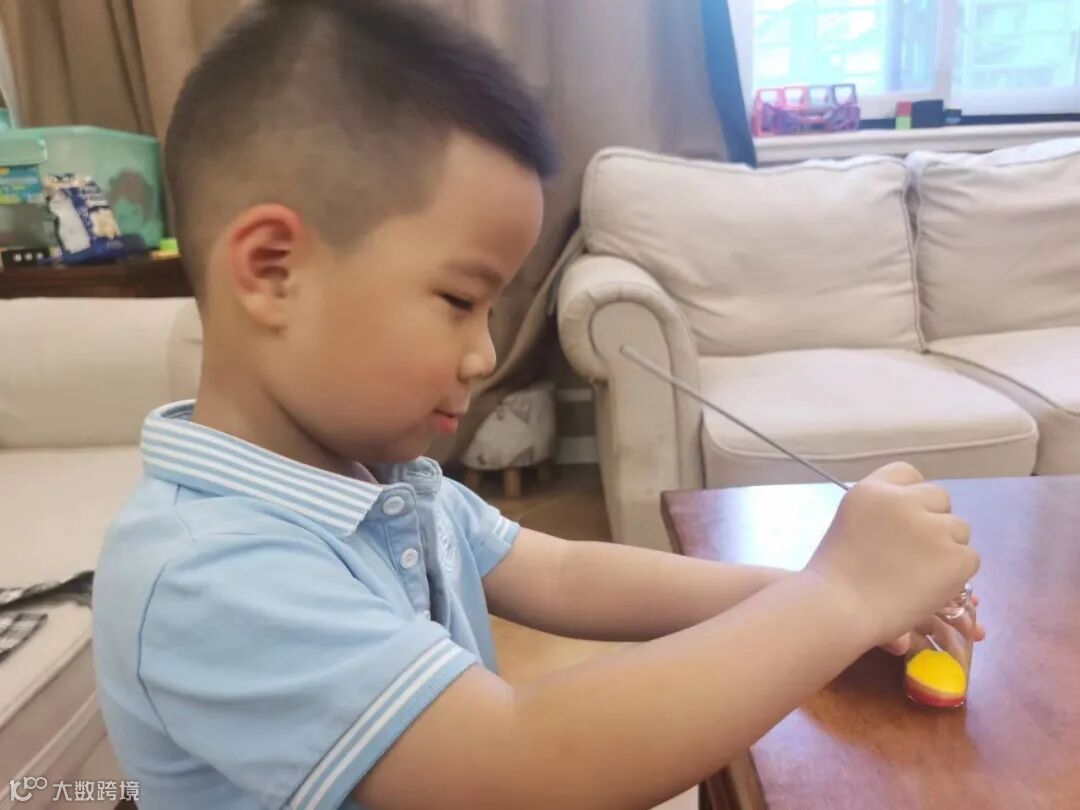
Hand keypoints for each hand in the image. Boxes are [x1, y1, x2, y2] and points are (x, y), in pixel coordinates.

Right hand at [806, 462, 980, 648]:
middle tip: (915, 552)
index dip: (912, 497)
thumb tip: (919, 520)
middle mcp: (905, 500)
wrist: (839, 609)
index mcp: (873, 489)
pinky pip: (969, 558)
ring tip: (922, 573)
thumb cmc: (834, 576)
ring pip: (959, 528)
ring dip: (946, 547)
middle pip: (940, 497)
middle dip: (933, 521)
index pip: (908, 473)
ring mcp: (933, 528)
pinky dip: (956, 574)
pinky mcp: (955, 556)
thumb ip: (882, 513)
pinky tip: (931, 587)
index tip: (903, 521)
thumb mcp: (851, 524)